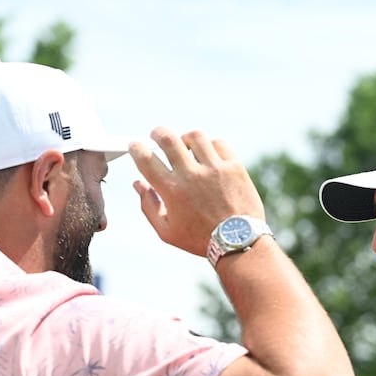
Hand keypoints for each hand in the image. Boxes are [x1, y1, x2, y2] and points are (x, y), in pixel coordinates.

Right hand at [129, 127, 265, 256]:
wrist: (239, 243)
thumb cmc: (200, 239)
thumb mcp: (167, 231)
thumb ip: (148, 206)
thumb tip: (138, 184)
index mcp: (171, 190)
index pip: (145, 158)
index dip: (136, 148)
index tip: (136, 146)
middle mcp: (191, 175)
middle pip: (167, 138)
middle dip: (157, 132)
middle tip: (157, 135)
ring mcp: (215, 169)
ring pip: (194, 136)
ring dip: (185, 138)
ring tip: (185, 146)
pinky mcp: (234, 167)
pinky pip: (219, 143)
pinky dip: (210, 145)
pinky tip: (208, 154)